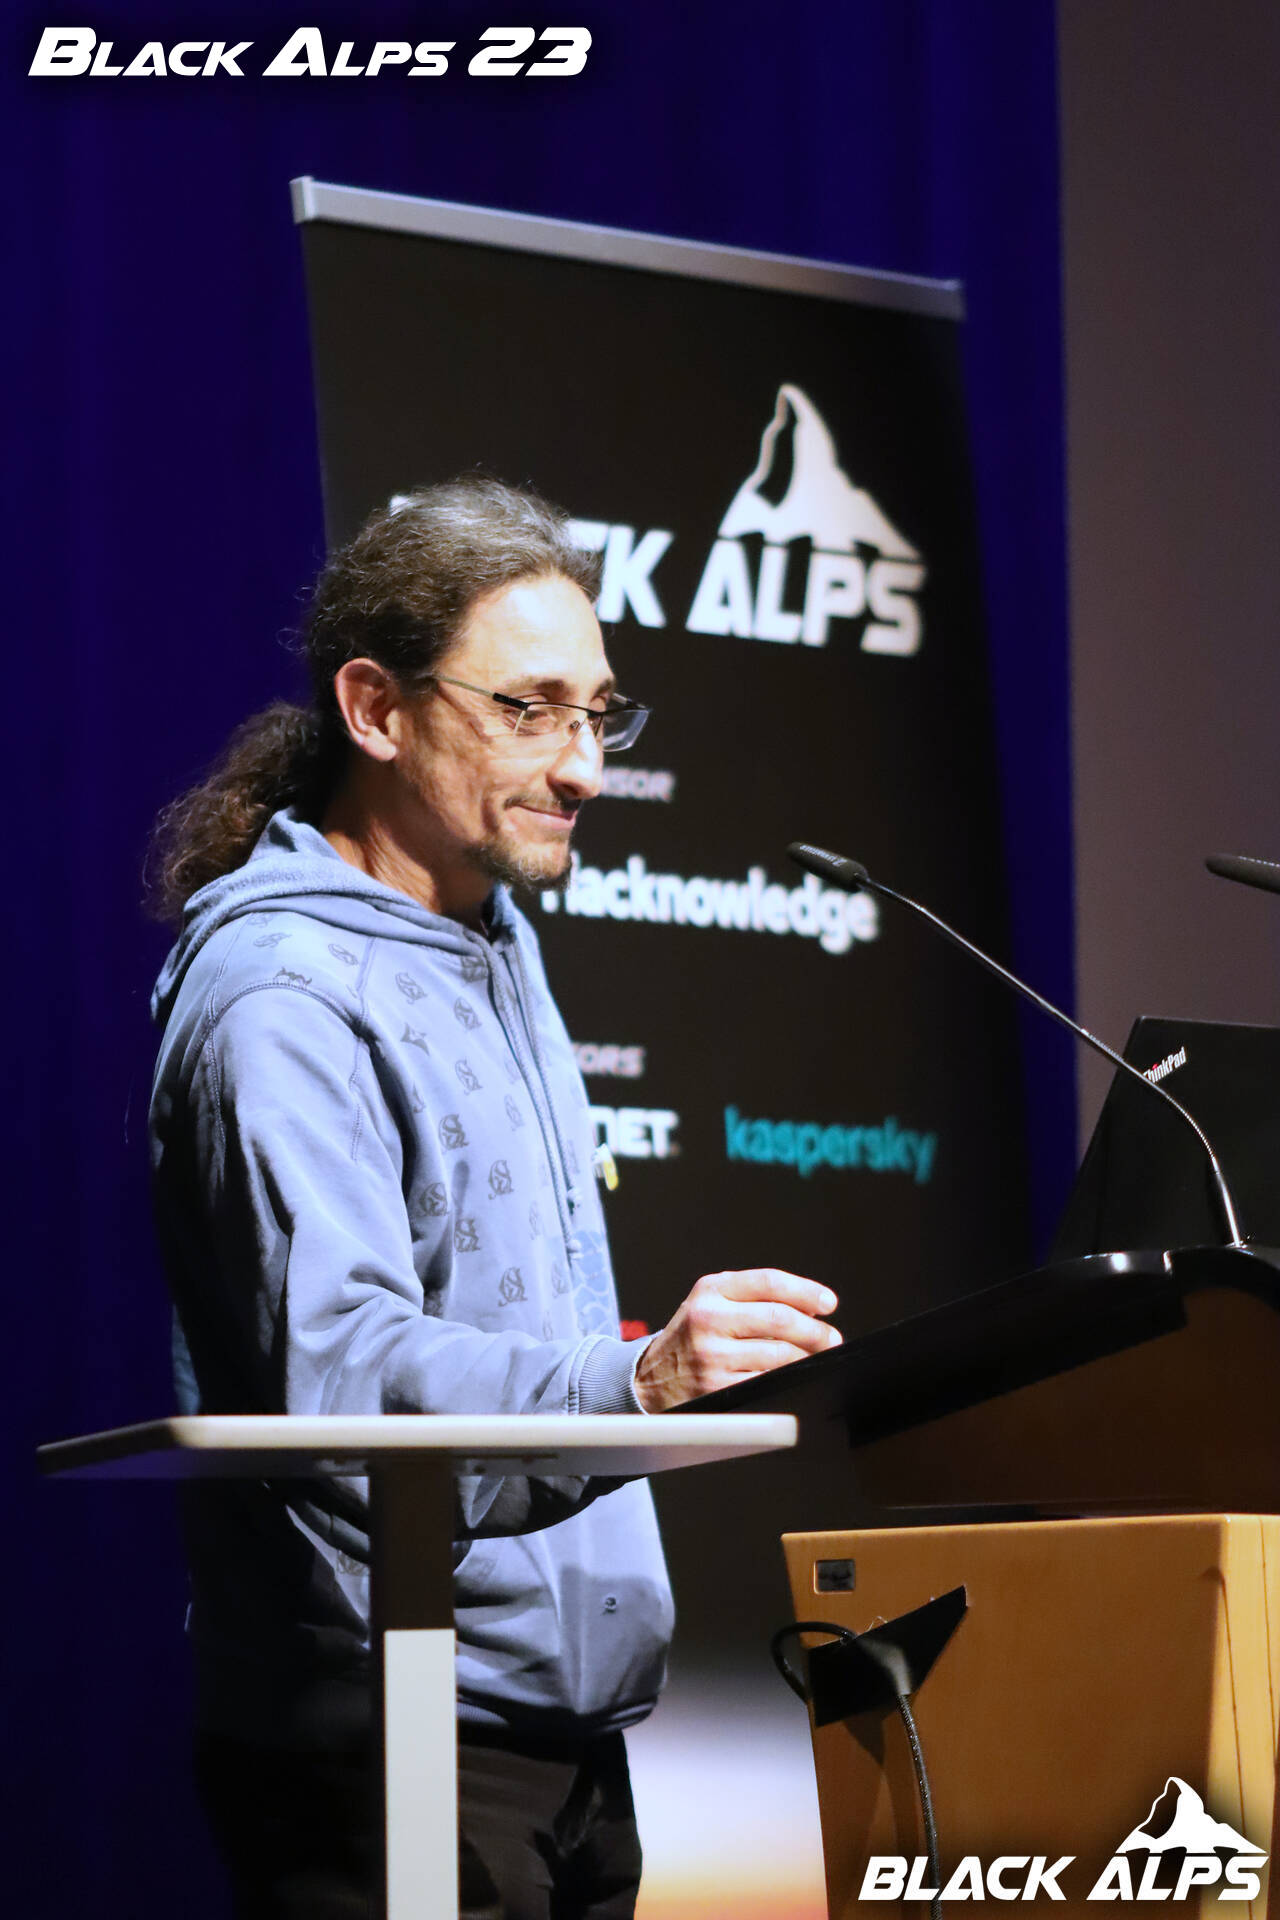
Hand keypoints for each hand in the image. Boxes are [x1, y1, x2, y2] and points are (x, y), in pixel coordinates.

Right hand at [633, 1269, 840, 1411]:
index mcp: (710, 1290)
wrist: (649, 1379)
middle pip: (779, 1319)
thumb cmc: (691, 1338)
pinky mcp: (716, 1386)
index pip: (769, 1282)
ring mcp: (711, 1354)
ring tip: (816, 1357)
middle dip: (815, 1330)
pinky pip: (766, 1381)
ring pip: (779, 1354)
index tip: (829, 1303)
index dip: (806, 1291)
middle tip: (831, 1338)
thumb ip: (753, 1297)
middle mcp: (708, 1318)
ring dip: (807, 1357)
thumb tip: (811, 1306)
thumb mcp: (710, 1303)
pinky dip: (787, 1379)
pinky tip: (793, 1376)